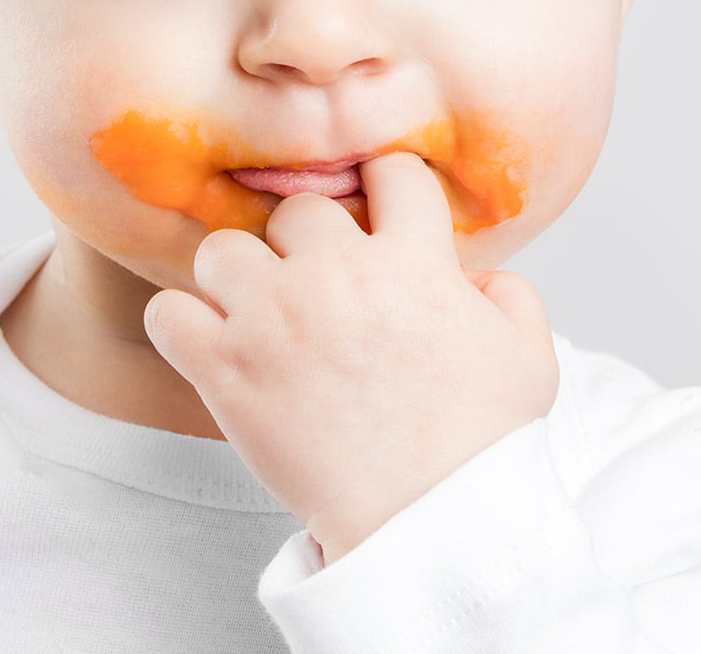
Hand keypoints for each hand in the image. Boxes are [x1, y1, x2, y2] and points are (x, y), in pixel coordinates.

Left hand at [142, 151, 558, 561]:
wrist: (431, 528)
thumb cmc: (484, 449)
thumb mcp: (531, 361)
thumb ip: (512, 296)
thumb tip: (477, 273)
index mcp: (414, 261)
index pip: (389, 172)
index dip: (384, 190)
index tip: (376, 219)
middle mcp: (338, 274)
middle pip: (297, 210)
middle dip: (306, 245)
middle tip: (313, 288)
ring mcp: (275, 318)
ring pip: (223, 249)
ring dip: (237, 279)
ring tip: (254, 315)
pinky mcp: (226, 368)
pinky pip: (169, 313)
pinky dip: (181, 327)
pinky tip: (208, 347)